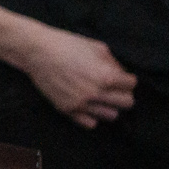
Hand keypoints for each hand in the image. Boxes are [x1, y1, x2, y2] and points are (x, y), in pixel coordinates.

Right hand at [18, 25, 136, 128]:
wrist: (37, 52)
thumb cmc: (67, 45)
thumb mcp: (97, 47)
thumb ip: (114, 63)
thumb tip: (122, 75)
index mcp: (106, 76)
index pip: (132, 85)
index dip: (127, 79)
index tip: (120, 77)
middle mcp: (95, 93)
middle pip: (127, 103)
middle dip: (123, 94)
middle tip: (113, 88)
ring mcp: (81, 104)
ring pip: (111, 115)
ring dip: (109, 106)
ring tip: (100, 97)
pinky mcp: (67, 109)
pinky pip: (90, 124)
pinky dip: (92, 116)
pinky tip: (88, 105)